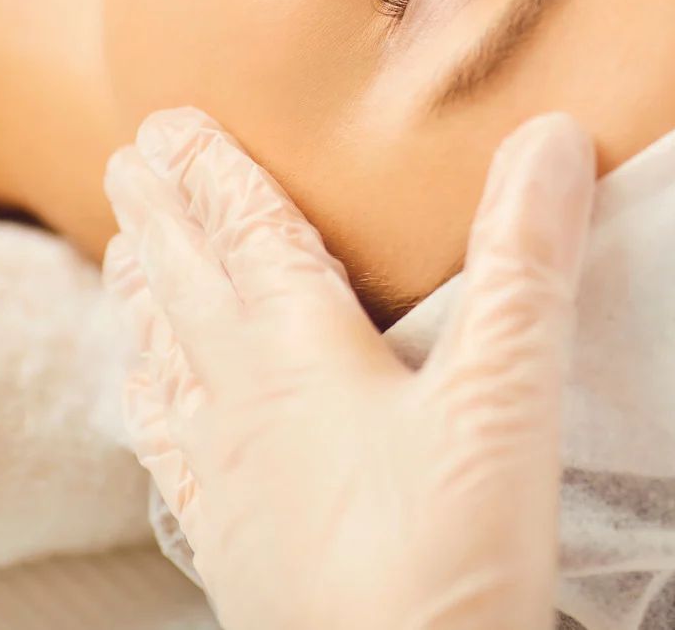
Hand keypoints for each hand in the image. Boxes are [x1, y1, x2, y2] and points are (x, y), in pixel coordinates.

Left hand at [101, 108, 596, 629]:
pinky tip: (154, 412)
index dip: (217, 174)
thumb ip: (525, 264)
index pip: (249, 239)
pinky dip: (153, 411)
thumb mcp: (506, 395)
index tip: (174, 122)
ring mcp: (231, 484)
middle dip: (161, 219)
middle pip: (188, 290)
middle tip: (126, 162)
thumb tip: (549, 139)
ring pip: (168, 368)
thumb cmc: (450, 550)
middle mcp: (245, 409)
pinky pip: (172, 458)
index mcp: (301, 357)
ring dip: (146, 303)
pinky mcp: (239, 549)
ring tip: (125, 264)